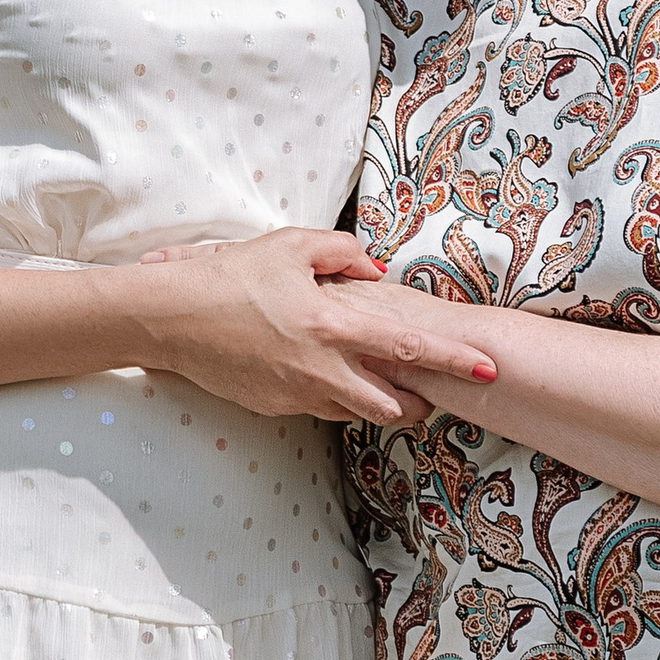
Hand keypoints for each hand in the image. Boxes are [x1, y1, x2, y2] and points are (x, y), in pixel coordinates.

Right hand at [134, 233, 498, 426]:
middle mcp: (321, 369)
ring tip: (391, 387)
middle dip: (421, 402)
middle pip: (393, 404)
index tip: (489, 370)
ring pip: (359, 413)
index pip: (408, 349)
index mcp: (331, 326)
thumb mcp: (289, 247)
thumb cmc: (229, 276)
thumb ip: (342, 253)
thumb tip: (375, 269)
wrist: (169, 319)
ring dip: (381, 404)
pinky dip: (339, 398)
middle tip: (435, 392)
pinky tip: (333, 377)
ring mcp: (297, 394)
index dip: (454, 361)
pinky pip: (322, 409)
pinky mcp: (275, 406)